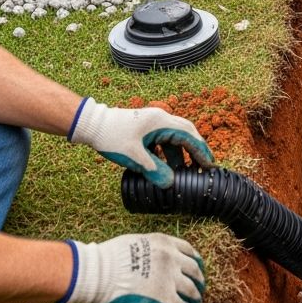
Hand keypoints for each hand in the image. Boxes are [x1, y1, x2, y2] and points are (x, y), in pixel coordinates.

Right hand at [58, 233, 204, 302]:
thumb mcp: (137, 242)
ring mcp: (170, 278)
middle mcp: (172, 258)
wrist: (100, 271)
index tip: (198, 267)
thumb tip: (155, 259)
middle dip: (199, 280)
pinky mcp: (164, 298)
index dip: (196, 261)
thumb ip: (152, 249)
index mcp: (165, 243)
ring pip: (192, 290)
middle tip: (200, 288)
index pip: (189, 251)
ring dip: (196, 298)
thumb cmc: (110, 257)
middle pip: (194, 270)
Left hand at [68, 98, 213, 186]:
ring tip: (184, 172)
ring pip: (174, 139)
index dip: (201, 150)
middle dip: (196, 150)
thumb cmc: (112, 136)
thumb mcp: (134, 156)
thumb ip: (154, 170)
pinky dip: (168, 154)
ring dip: (180, 154)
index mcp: (161, 122)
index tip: (209, 164)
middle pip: (186, 134)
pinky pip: (163, 141)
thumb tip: (170, 183)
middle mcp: (160, 119)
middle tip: (205, 166)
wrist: (92, 125)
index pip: (189, 135)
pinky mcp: (145, 129)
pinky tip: (166, 168)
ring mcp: (153, 124)